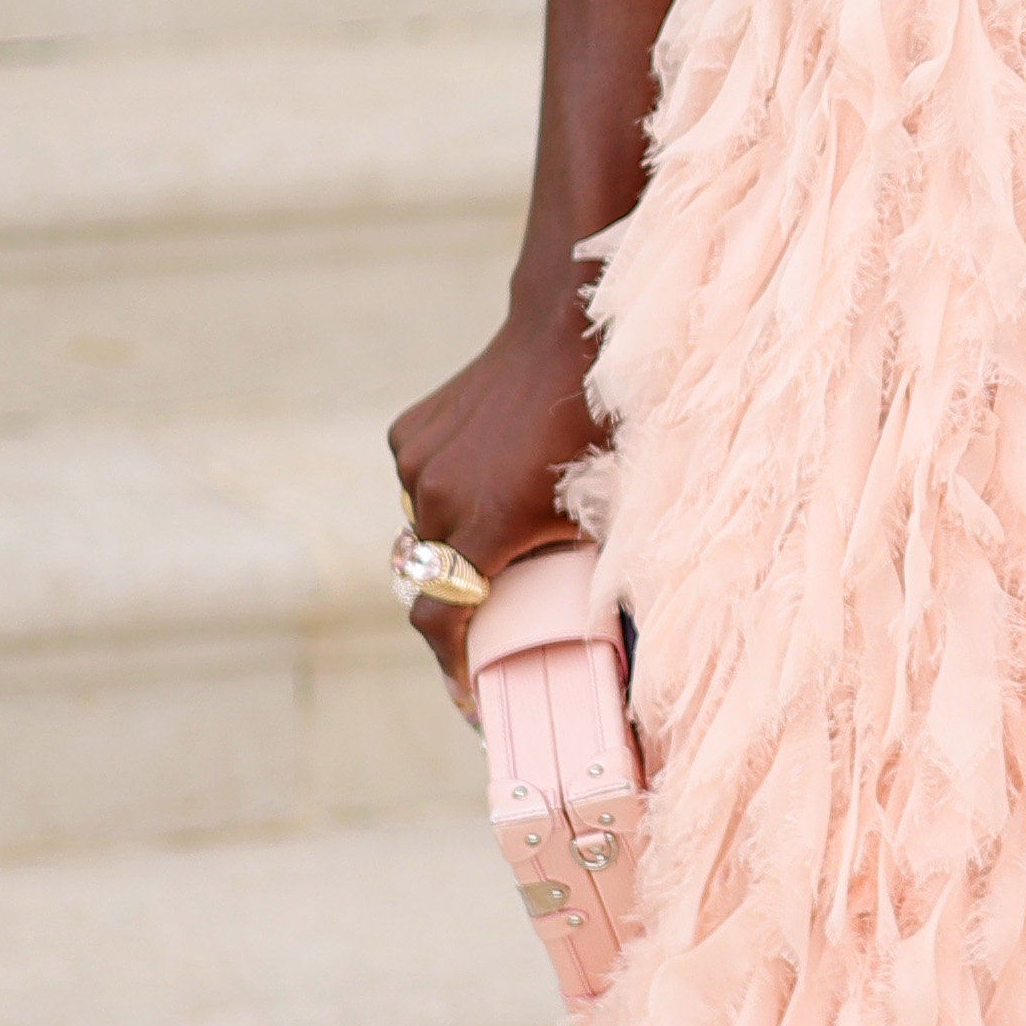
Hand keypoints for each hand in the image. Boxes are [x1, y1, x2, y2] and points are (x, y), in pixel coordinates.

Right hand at [385, 289, 596, 717]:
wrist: (568, 329)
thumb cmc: (602, 422)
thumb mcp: (606, 508)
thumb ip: (592, 572)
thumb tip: (616, 634)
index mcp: (482, 525)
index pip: (439, 620)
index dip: (451, 668)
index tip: (470, 696)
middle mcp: (435, 497)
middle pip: (432, 580)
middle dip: (458, 609)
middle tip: (495, 624)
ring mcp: (415, 463)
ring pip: (423, 532)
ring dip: (454, 546)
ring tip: (500, 542)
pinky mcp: (409, 433)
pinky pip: (420, 486)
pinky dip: (445, 498)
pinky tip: (487, 483)